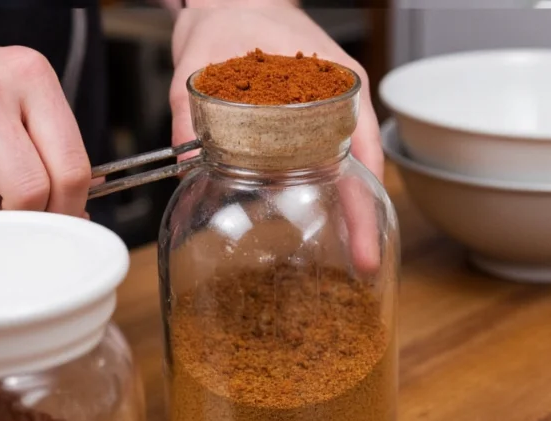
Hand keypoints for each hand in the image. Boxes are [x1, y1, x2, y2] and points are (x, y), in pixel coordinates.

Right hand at [0, 43, 90, 217]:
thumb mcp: (5, 98)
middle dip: (40, 218)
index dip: (74, 204)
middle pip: (44, 188)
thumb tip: (87, 202)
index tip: (65, 218)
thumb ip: (46, 141)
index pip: (74, 161)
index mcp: (28, 73)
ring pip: (5, 210)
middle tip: (26, 222)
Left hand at [169, 3, 384, 272]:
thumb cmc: (231, 16)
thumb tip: (186, 156)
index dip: (364, 194)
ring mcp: (329, 112)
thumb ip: (188, 105)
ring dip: (344, 208)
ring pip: (344, 168)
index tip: (363, 235)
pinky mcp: (309, 124)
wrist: (234, 2)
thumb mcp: (201, 57)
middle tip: (361, 264)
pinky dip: (319, 191)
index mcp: (333, 79)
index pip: (362, 144)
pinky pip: (321, 161)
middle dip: (362, 217)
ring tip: (341, 251)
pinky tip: (308, 218)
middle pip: (361, 166)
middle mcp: (340, 98)